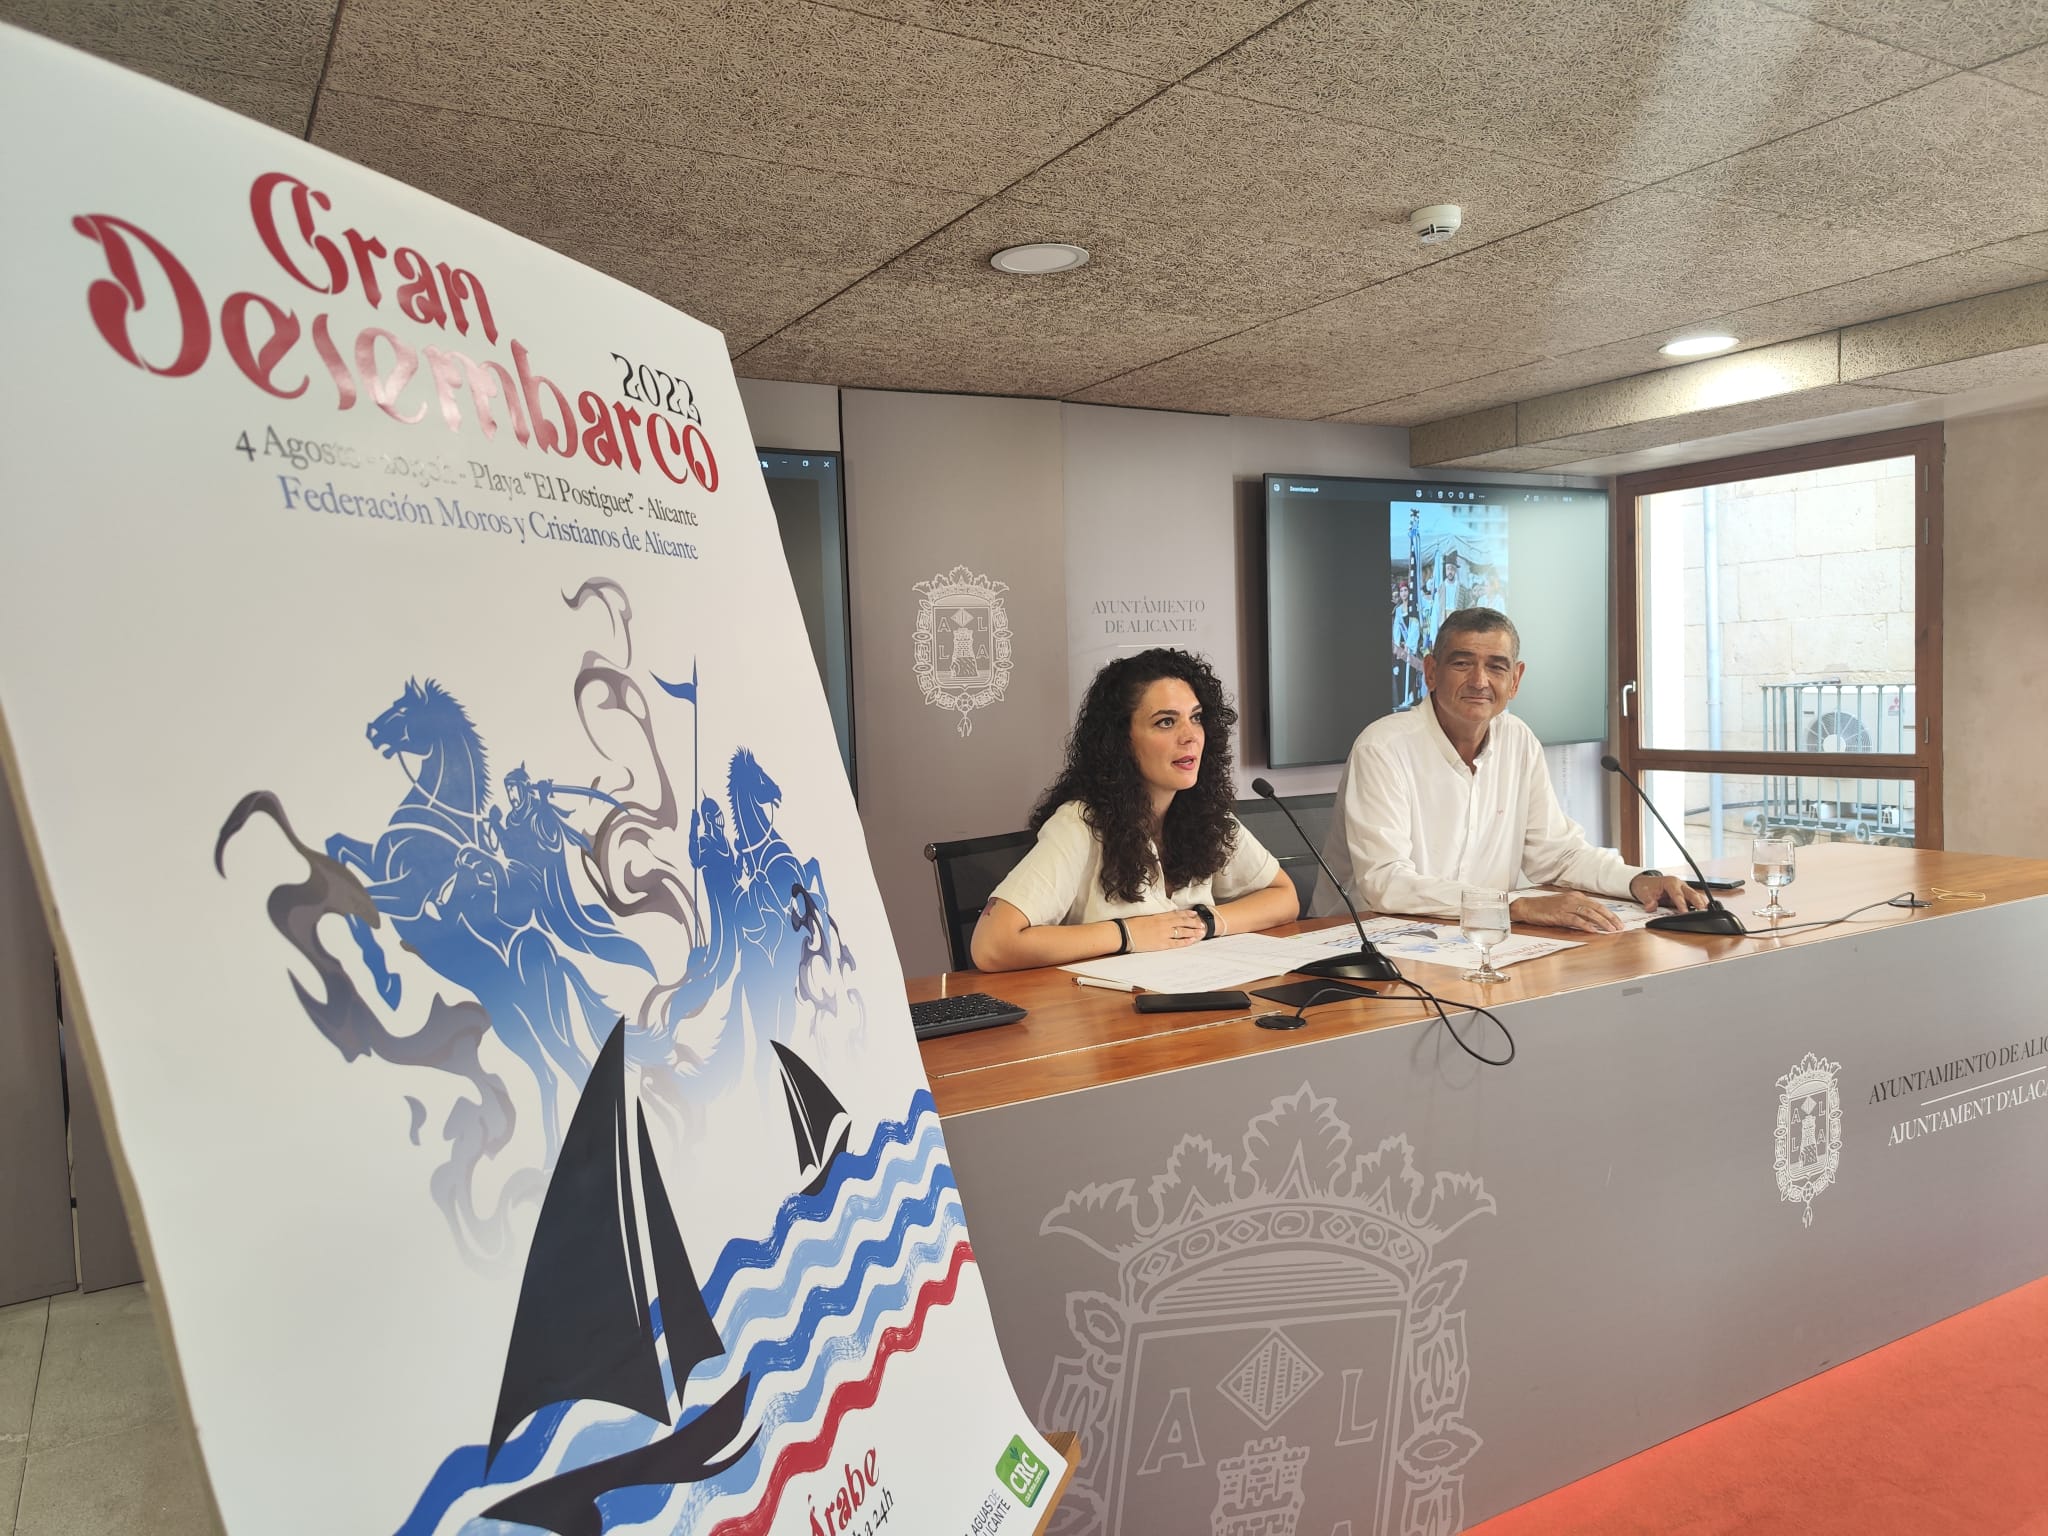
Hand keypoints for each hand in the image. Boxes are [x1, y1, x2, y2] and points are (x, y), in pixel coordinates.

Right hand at [1122, 909, 1205, 951]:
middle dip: (1194, 923)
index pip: (1177, 914)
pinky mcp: (1161, 943)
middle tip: (1202, 924)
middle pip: (1182, 922)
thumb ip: (1156, 918)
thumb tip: (1163, 919)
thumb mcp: (1145, 918)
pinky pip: (1176, 943)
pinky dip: (1185, 942)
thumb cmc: (1131, 925)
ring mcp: (1163, 934)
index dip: (1187, 914)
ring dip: (1193, 932)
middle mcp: (1163, 924)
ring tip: (1201, 932)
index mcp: (1159, 916)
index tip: (1194, 914)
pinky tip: (1191, 941)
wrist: (1124, 933)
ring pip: (1182, 932)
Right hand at [1510, 892, 1624, 932]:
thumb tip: (1593, 920)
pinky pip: (1576, 919)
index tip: (1618, 922)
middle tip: (1620, 927)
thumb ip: (1578, 910)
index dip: (1610, 914)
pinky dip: (1586, 925)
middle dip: (1610, 918)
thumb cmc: (1544, 908)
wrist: (1527, 907)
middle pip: (1597, 908)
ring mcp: (1566, 906)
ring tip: (1611, 930)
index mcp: (1576, 896)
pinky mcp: (1559, 914)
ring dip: (1602, 922)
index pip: (1597, 905)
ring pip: (1589, 913)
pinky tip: (1593, 930)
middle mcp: (1573, 899)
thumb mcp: (1564, 905)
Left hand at [1631, 873, 1708, 912]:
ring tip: (1707, 912)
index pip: (1677, 894)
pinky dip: (1699, 904)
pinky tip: (1704, 911)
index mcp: (1670, 882)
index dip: (1681, 904)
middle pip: (1691, 893)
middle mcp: (1679, 884)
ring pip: (1695, 896)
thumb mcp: (1643, 893)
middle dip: (1697, 902)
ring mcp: (1684, 889)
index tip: (1685, 912)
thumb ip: (1647, 900)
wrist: (1646, 883)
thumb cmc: (1646, 886)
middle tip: (1703, 910)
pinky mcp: (1685, 895)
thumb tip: (1651, 906)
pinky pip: (1694, 899)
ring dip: (1701, 903)